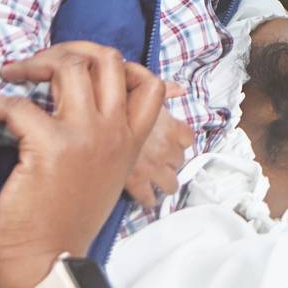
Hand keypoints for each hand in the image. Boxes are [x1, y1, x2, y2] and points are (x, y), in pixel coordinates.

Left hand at [0, 41, 165, 287]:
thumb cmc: (67, 222)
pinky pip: (17, 104)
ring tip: (10, 74)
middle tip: (39, 62)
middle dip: (70, 49)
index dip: (119, 64)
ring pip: (69, 67)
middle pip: (106, 59)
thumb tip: (82, 103)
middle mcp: (113, 131)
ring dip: (33, 63)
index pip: (149, 82)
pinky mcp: (48, 146)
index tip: (85, 69)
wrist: (46, 265)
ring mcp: (85, 136)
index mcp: (130, 141)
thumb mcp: (105, 176)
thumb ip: (107, 140)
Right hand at [124, 87, 191, 208]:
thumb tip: (180, 89)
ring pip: (171, 183)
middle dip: (171, 160)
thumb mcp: (143, 89)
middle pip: (180, 161)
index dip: (181, 140)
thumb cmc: (119, 103)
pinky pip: (149, 198)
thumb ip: (165, 90)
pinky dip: (148, 199)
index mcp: (171, 127)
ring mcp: (153, 168)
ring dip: (165, 181)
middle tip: (161, 159)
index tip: (174, 141)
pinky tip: (145, 196)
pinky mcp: (136, 183)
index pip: (189, 139)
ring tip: (157, 179)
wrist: (98, 123)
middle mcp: (166, 149)